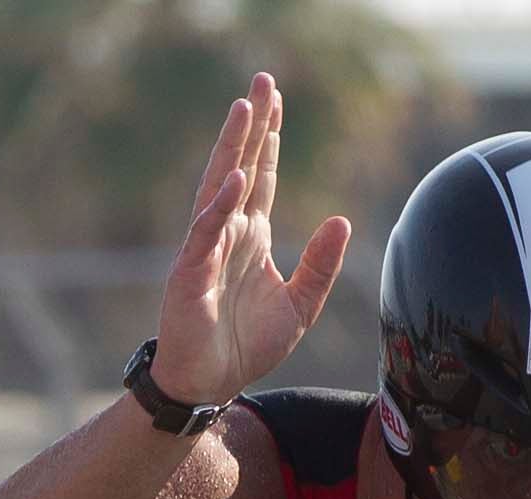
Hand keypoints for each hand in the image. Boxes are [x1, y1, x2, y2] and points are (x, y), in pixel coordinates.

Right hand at [149, 75, 353, 410]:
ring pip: (220, 188)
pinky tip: (237, 179)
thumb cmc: (246, 347)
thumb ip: (320, 264)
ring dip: (232, 148)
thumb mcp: (300, 306)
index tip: (278, 100)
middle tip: (263, 81)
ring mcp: (206, 250)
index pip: (264, 176)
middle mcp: (227, 233)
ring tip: (244, 108)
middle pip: (243, 167)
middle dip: (253, 125)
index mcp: (251, 237)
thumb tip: (342, 220)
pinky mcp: (189, 274)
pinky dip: (220, 206)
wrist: (210, 386)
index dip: (271, 139)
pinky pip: (205, 233)